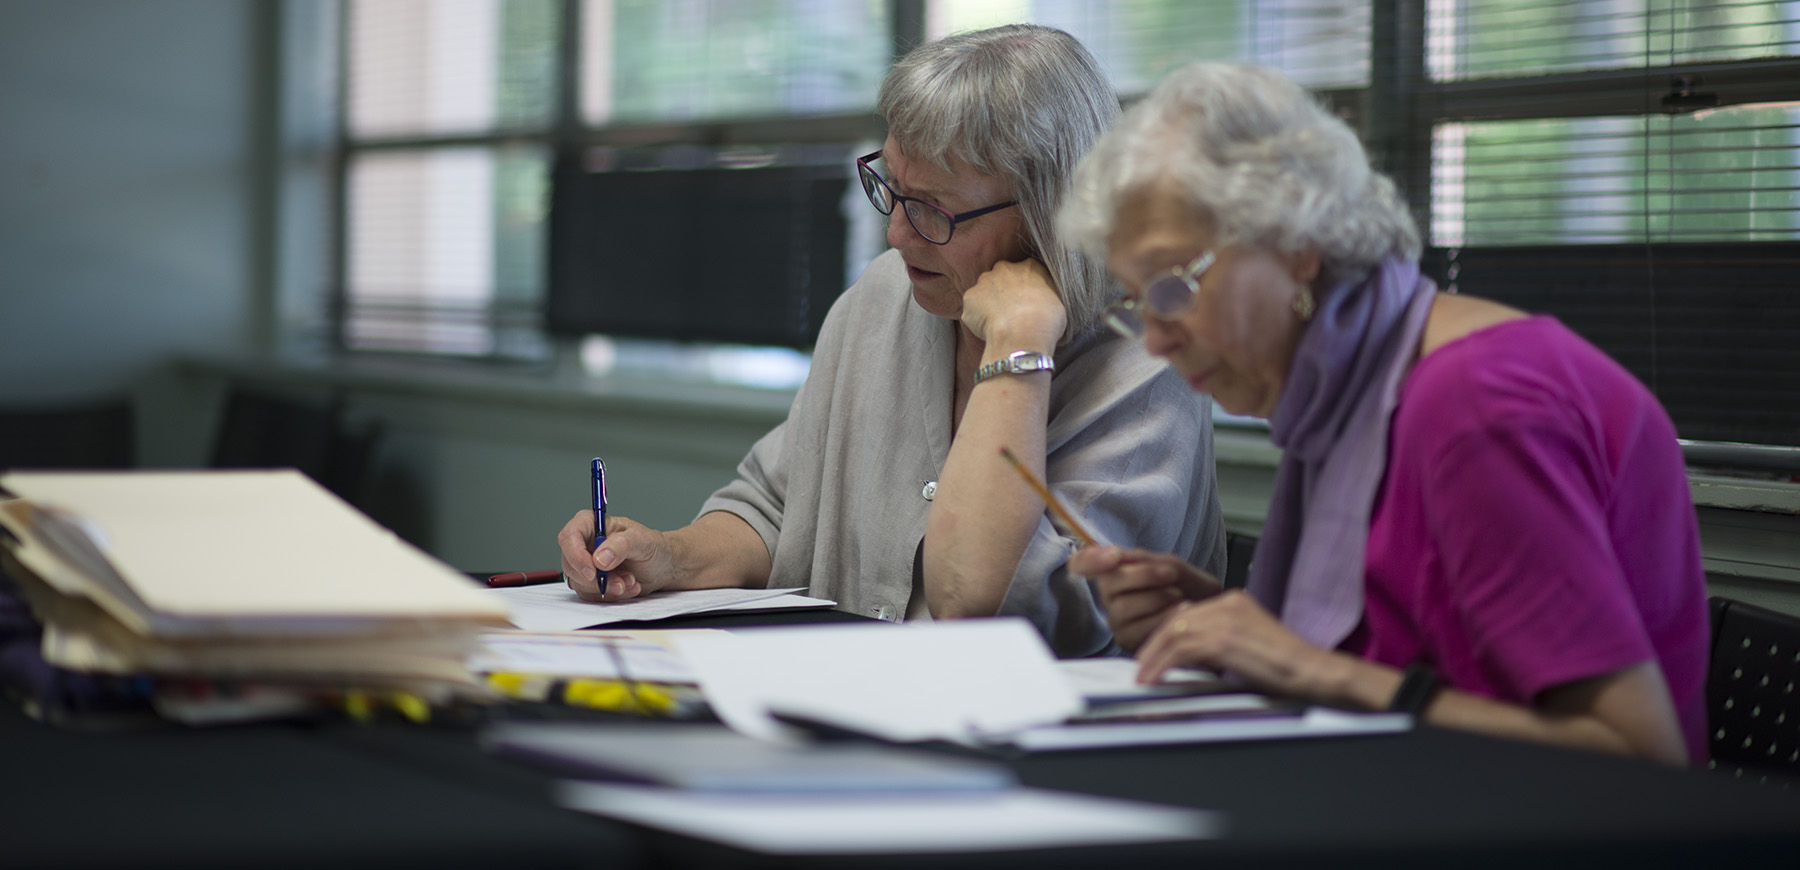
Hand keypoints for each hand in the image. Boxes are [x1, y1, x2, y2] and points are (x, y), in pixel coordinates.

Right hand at [555, 511, 677, 601]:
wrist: (662, 566)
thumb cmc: (653, 546)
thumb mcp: (642, 540)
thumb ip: (621, 545)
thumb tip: (599, 559)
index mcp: (592, 524)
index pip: (569, 537)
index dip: (575, 555)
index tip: (592, 570)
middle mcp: (585, 544)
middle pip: (570, 564)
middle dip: (596, 578)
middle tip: (620, 582)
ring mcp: (586, 564)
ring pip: (580, 583)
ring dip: (607, 587)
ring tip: (631, 580)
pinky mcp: (591, 582)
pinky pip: (591, 594)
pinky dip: (611, 595)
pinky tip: (629, 586)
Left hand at [959, 259, 1066, 347]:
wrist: (1023, 333)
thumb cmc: (1047, 320)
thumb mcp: (1059, 302)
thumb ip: (1047, 295)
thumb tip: (1045, 301)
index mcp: (1030, 266)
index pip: (1026, 272)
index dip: (1026, 289)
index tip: (1028, 303)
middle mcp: (1005, 268)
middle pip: (1002, 277)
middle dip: (1004, 292)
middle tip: (1012, 313)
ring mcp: (985, 281)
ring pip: (984, 291)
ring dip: (989, 304)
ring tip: (999, 324)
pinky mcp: (970, 297)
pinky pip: (972, 308)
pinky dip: (977, 318)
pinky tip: (988, 330)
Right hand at [1071, 545, 1221, 652]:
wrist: (1212, 612)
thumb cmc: (1188, 587)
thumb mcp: (1170, 565)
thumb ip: (1143, 559)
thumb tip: (1114, 554)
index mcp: (1113, 572)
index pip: (1081, 563)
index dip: (1090, 559)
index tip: (1114, 555)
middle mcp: (1108, 597)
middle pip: (1110, 582)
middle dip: (1145, 575)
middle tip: (1171, 574)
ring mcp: (1116, 621)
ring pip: (1124, 606)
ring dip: (1158, 598)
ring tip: (1179, 596)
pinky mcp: (1128, 642)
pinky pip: (1140, 628)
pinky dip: (1165, 616)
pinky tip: (1182, 610)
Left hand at [1134, 590, 1340, 697]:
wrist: (1312, 671)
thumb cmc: (1286, 666)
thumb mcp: (1245, 646)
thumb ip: (1218, 642)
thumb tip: (1187, 651)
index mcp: (1234, 601)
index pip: (1187, 613)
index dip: (1166, 635)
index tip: (1153, 652)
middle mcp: (1228, 603)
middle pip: (1176, 621)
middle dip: (1154, 646)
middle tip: (1141, 667)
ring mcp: (1226, 618)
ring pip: (1173, 634)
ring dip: (1153, 658)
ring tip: (1143, 677)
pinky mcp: (1224, 639)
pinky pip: (1181, 650)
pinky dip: (1162, 666)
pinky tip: (1154, 679)